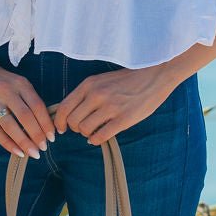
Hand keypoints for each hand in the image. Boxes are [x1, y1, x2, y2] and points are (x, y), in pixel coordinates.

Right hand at [0, 60, 57, 157]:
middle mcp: (6, 92)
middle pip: (25, 116)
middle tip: (43, 147)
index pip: (37, 106)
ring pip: (10, 126)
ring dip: (24, 142)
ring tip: (33, 153)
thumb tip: (44, 126)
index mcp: (20, 84)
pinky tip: (18, 152)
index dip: (46, 123)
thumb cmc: (3, 82)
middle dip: (37, 135)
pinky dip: (8, 144)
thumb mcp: (19, 83)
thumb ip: (30, 100)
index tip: (52, 136)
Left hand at [52, 65, 178, 144]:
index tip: (62, 128)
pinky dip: (96, 140)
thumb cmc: (127, 79)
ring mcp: (110, 107)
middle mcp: (97, 95)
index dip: (60, 121)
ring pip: (85, 130)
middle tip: (83, 128)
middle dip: (75, 128)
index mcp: (89, 84)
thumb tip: (70, 113)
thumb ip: (86, 93)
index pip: (64, 107)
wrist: (155, 76)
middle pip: (73, 121)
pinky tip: (99, 136)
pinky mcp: (123, 119)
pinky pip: (100, 136)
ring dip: (87, 134)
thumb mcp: (102, 80)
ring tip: (94, 130)